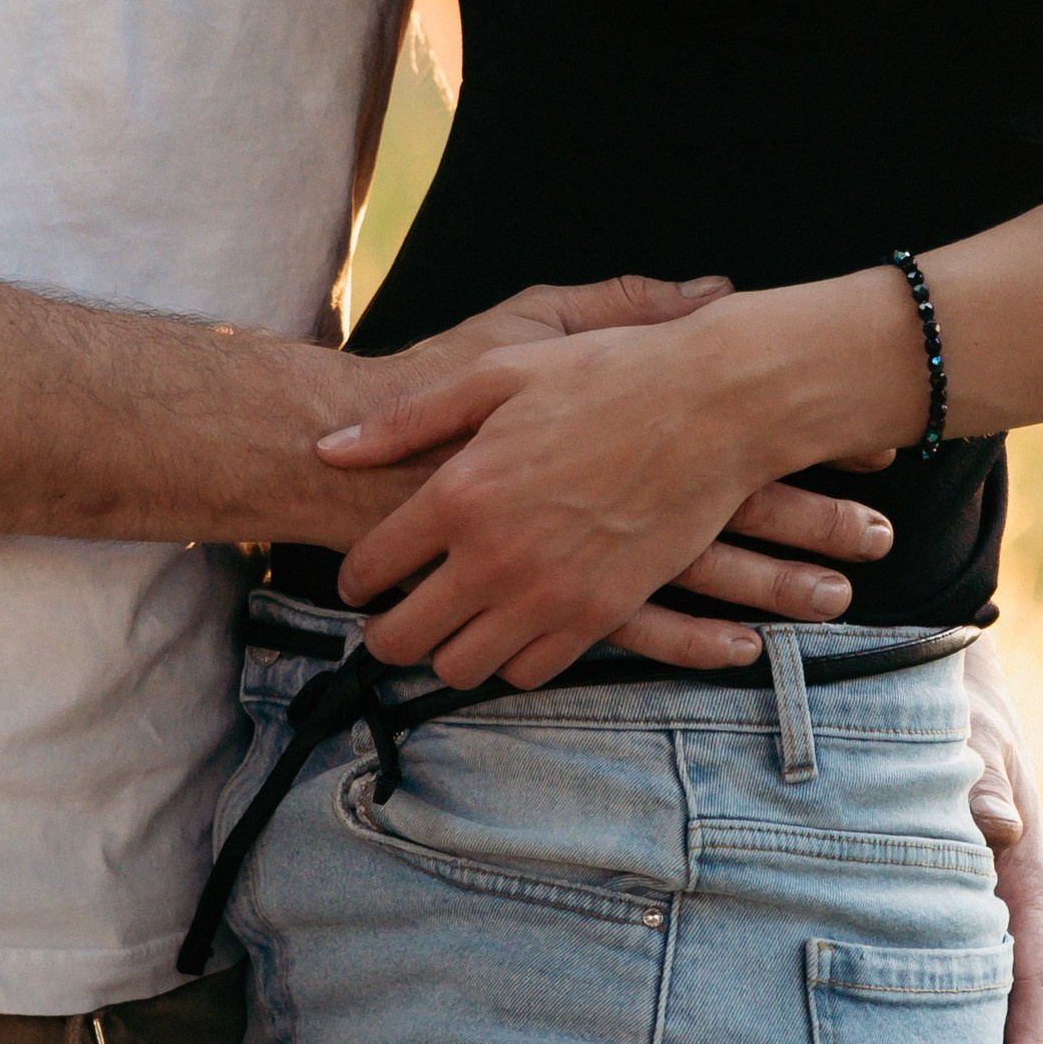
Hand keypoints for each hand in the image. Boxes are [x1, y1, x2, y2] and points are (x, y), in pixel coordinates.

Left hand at [323, 289, 897, 690]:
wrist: (713, 404)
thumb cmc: (604, 375)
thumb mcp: (497, 371)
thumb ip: (407, 419)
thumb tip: (329, 449)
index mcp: (460, 491)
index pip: (371, 565)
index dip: (353, 577)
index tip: (358, 577)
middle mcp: (496, 556)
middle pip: (403, 637)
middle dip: (384, 634)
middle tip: (387, 620)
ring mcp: (550, 594)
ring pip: (462, 668)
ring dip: (445, 652)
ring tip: (447, 628)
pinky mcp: (601, 615)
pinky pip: (531, 672)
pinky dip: (511, 660)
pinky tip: (510, 630)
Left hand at [962, 631, 1042, 1043]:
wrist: (934, 680)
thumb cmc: (948, 707)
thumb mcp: (965, 731)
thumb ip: (977, 774)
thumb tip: (994, 822)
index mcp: (1026, 878)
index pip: (1029, 979)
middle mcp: (1013, 912)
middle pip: (1012, 1027)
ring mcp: (985, 922)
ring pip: (984, 1026)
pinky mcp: (951, 922)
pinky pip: (952, 1000)